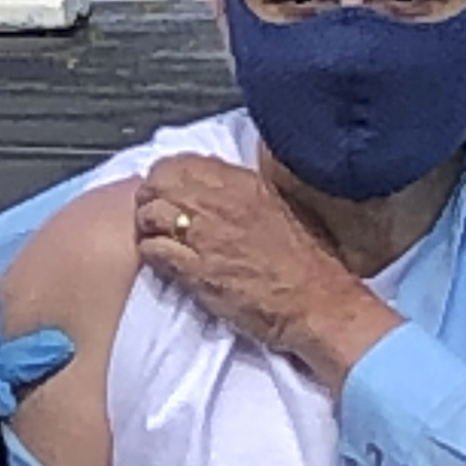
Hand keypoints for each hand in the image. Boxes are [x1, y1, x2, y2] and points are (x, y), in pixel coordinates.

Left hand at [136, 157, 398, 391]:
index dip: (166, 178)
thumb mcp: (278, 208)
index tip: (168, 193)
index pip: (181, 163)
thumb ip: (242, 194)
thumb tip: (215, 190)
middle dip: (150, 199)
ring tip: (158, 241)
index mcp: (242, 183)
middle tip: (156, 217)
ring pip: (149, 215)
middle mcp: (220, 202)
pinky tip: (163, 263)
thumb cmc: (306, 262)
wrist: (318, 302)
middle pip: (158, 183)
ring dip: (147, 228)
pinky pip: (153, 250)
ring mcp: (206, 235)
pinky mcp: (196, 269)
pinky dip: (151, 254)